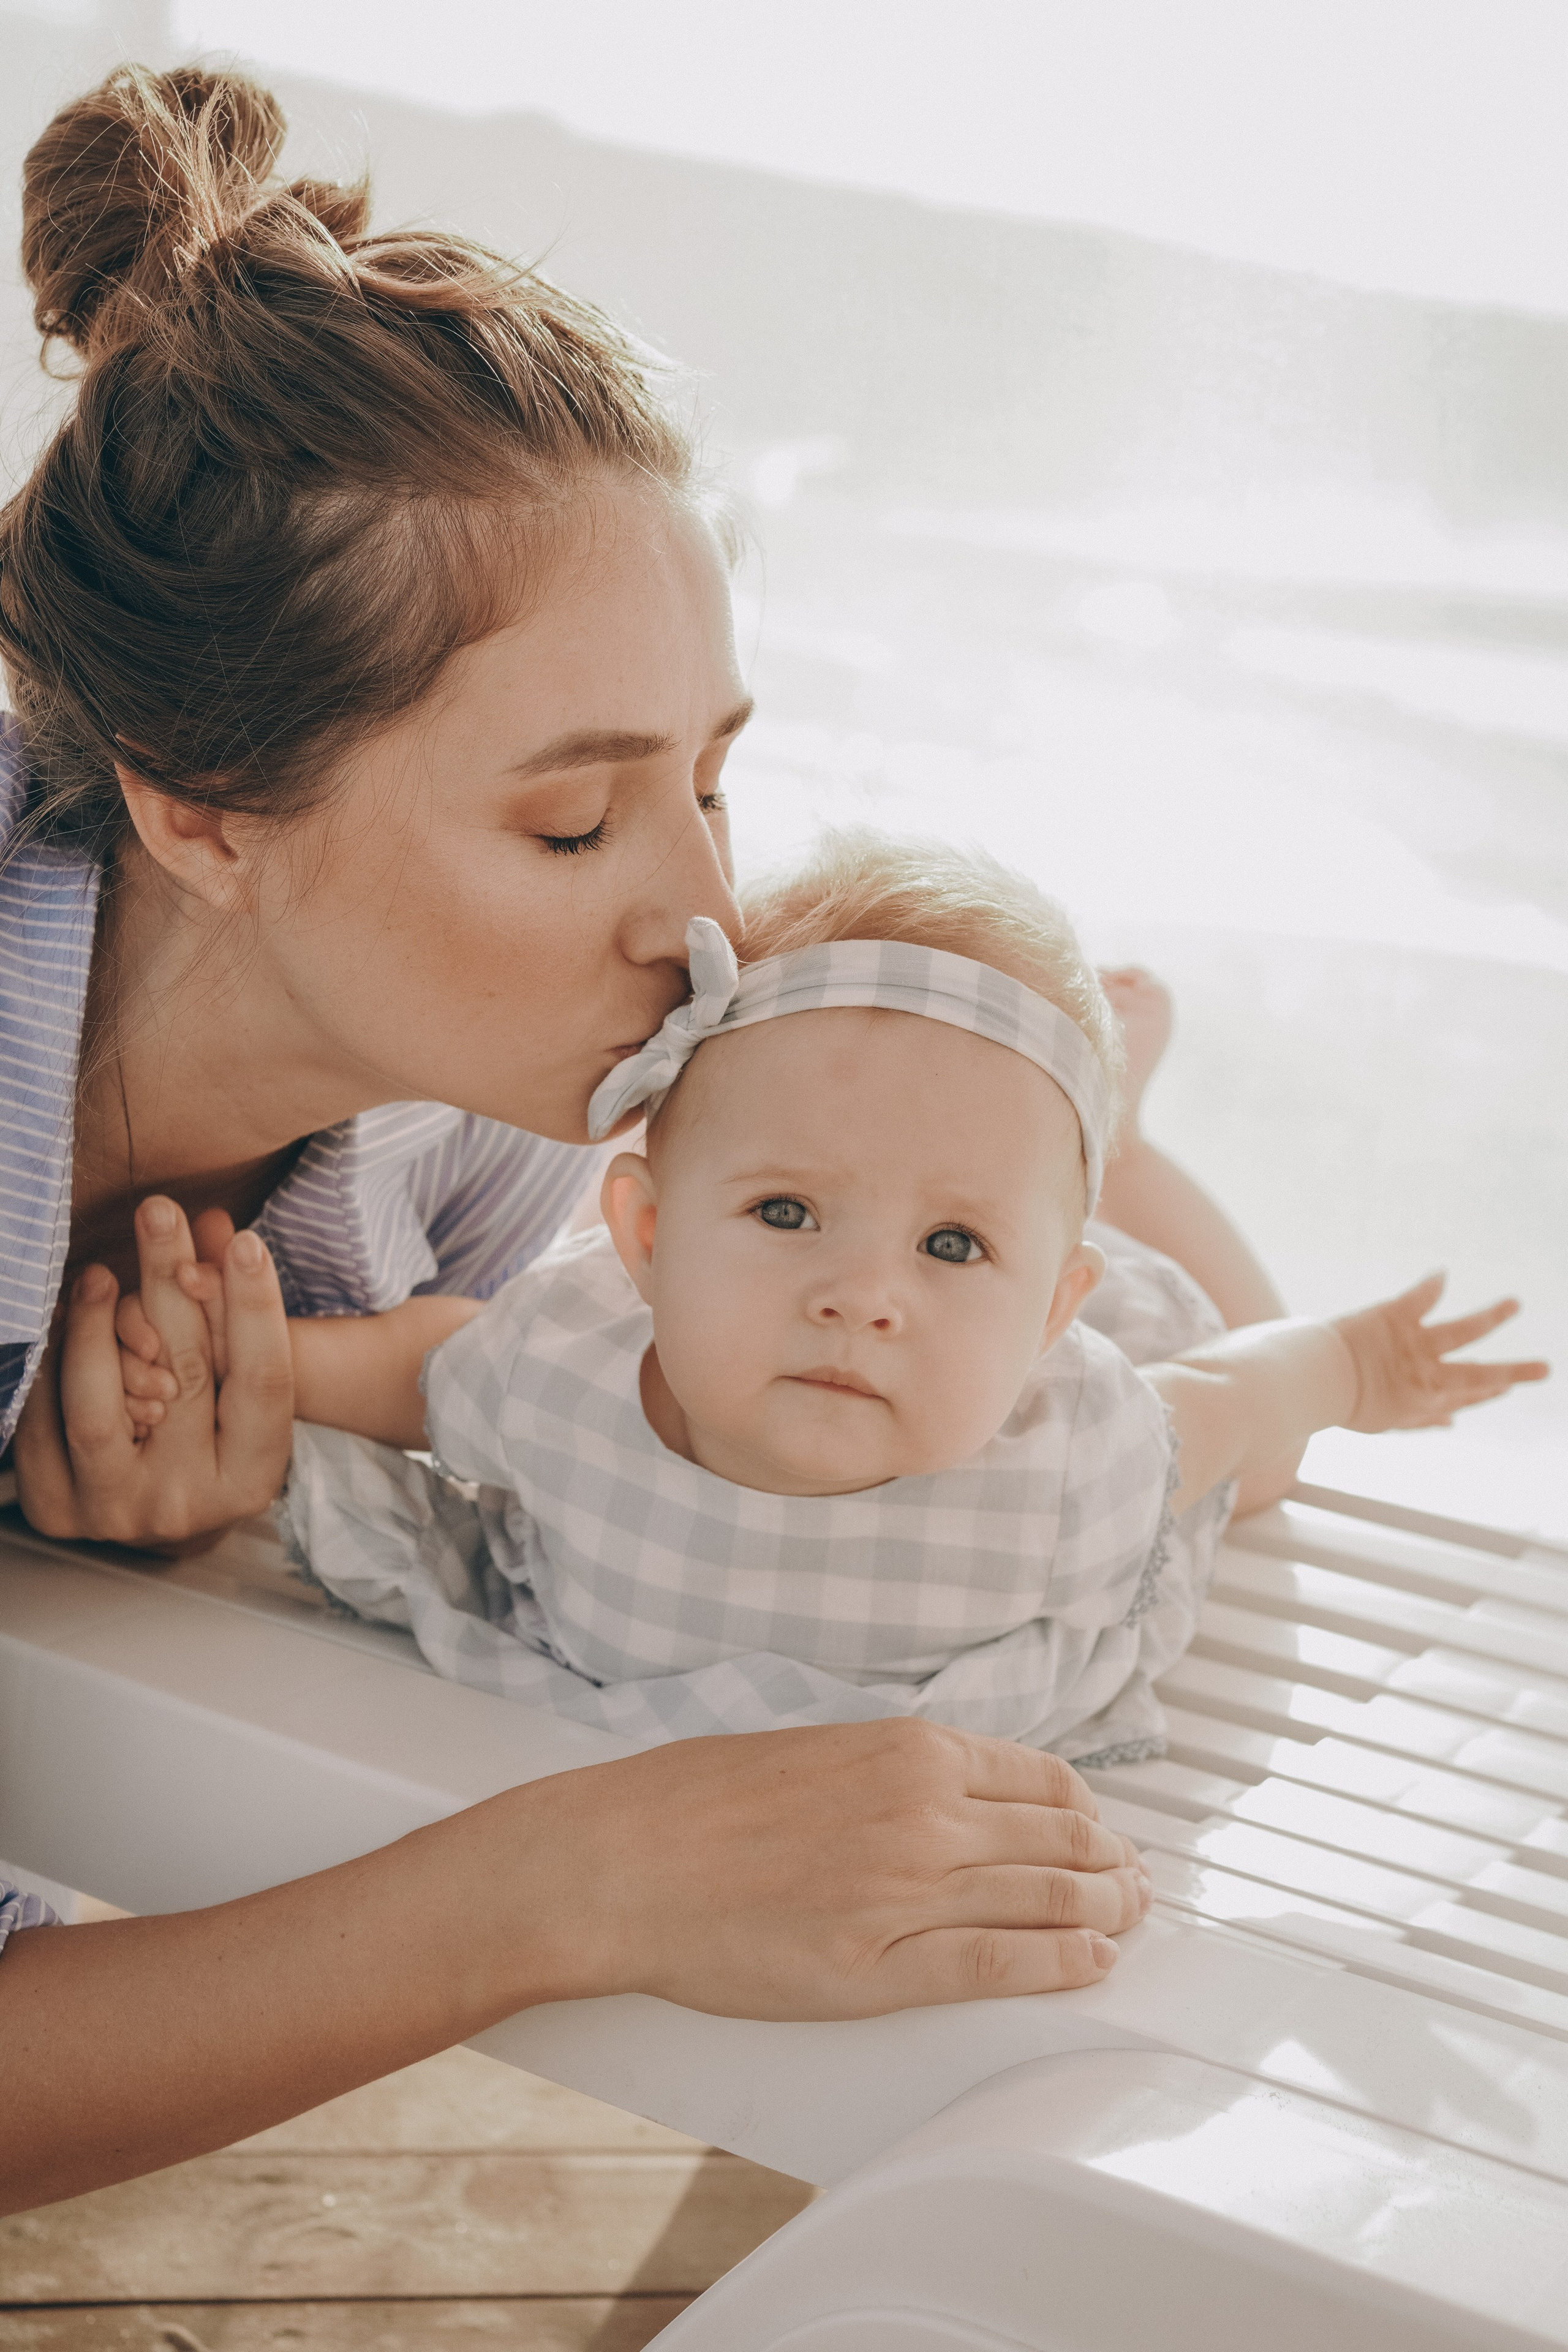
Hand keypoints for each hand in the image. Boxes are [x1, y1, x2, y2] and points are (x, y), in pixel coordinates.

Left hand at [13, 1197, 294, 1547]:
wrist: (156, 1508)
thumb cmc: (206, 1431)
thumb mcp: (237, 1380)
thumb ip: (233, 1309)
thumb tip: (218, 1228)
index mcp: (252, 1478)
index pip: (263, 1381)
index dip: (256, 1308)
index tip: (248, 1243)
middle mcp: (190, 1504)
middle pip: (183, 1376)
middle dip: (170, 1282)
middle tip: (159, 1213)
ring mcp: (118, 1513)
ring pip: (96, 1407)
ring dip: (93, 1325)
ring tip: (99, 1275)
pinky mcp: (56, 1508)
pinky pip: (42, 1421)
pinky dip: (52, 1363)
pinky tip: (65, 1323)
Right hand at [516, 1718, 1152, 2016]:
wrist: (621, 1859)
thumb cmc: (695, 1802)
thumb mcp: (814, 1749)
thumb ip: (892, 1767)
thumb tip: (950, 1784)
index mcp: (908, 1751)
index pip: (1042, 1781)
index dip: (1087, 1813)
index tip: (1101, 1831)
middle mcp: (925, 1814)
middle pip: (1061, 1842)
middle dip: (1113, 1866)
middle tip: (1137, 1885)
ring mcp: (907, 1892)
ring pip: (1047, 1901)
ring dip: (1105, 1914)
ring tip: (1129, 1923)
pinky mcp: (880, 1968)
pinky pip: (1000, 1964)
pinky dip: (1061, 1965)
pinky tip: (1091, 1965)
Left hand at [1332, 1274, 1549, 1433]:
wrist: (1311, 1383)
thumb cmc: (1337, 1404)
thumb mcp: (1383, 1422)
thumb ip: (1421, 1420)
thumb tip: (1454, 1422)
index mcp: (1422, 1401)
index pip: (1464, 1398)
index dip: (1487, 1394)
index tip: (1506, 1386)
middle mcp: (1426, 1377)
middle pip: (1478, 1375)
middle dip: (1513, 1373)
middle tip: (1545, 1369)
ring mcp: (1414, 1346)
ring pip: (1462, 1331)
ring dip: (1490, 1318)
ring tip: (1514, 1304)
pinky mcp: (1395, 1318)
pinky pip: (1419, 1297)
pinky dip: (1431, 1284)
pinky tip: (1443, 1272)